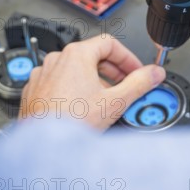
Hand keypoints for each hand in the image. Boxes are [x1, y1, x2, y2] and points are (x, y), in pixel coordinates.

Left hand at [19, 35, 165, 129]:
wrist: (44, 146)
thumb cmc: (71, 122)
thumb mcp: (116, 101)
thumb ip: (139, 83)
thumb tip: (155, 73)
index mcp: (76, 54)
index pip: (109, 44)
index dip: (128, 58)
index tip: (136, 72)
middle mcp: (57, 60)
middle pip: (92, 56)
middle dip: (113, 71)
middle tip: (125, 86)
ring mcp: (43, 74)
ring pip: (75, 70)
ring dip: (94, 81)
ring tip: (104, 100)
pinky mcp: (35, 90)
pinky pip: (59, 83)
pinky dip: (73, 90)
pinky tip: (81, 108)